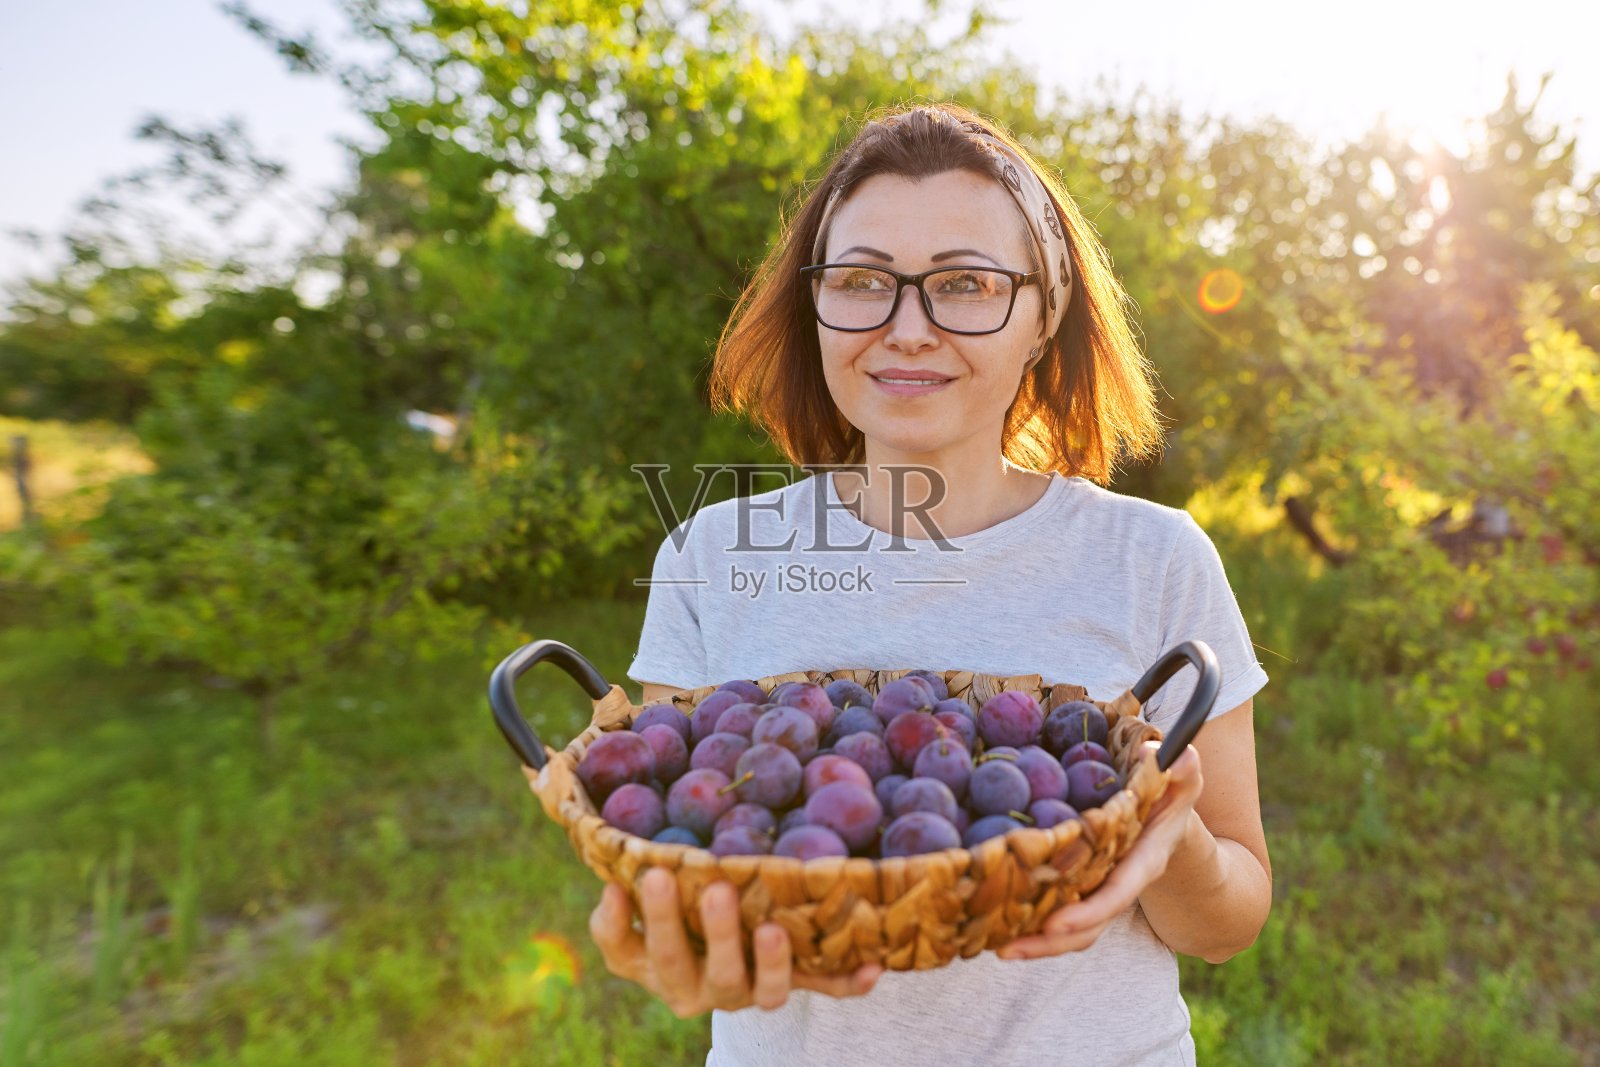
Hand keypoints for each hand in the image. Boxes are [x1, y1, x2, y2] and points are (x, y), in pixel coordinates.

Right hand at [588, 866, 884, 1017]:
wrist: (722, 959)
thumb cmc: (672, 921)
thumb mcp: (636, 922)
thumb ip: (616, 916)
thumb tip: (613, 886)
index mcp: (664, 973)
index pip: (648, 954)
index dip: (647, 920)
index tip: (654, 873)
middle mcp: (710, 990)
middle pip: (712, 975)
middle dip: (715, 933)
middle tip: (719, 889)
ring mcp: (756, 991)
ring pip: (768, 993)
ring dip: (773, 964)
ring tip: (773, 928)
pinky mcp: (798, 983)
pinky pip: (828, 988)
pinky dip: (850, 981)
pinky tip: (874, 966)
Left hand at [996, 740, 1205, 960]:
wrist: (1170, 817)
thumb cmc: (1170, 791)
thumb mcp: (1180, 778)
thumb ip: (1179, 768)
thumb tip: (1159, 755)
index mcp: (1144, 860)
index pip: (1117, 892)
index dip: (1089, 911)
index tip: (1055, 924)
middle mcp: (1120, 883)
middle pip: (1088, 925)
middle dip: (1050, 941)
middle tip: (1005, 947)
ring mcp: (1099, 890)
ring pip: (1071, 930)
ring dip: (1034, 943)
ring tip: (996, 948)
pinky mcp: (1079, 888)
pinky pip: (1057, 914)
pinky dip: (1029, 924)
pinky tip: (995, 926)